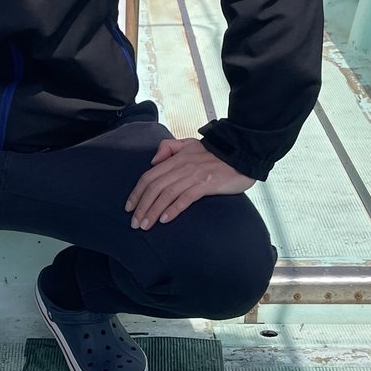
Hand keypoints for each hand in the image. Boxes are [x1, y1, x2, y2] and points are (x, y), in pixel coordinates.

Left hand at [125, 137, 254, 229]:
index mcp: (176, 158)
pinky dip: (173, 209)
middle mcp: (182, 166)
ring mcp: (194, 175)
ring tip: (145, 225)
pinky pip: (186, 198)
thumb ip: (169, 148)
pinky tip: (165, 219)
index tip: (129, 208)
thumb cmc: (216, 153)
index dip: (137, 192)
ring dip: (153, 211)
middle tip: (135, 224)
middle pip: (154, 187)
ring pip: (167, 194)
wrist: (242, 153)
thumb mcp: (190, 144)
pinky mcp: (207, 184)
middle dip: (141, 206)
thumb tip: (153, 161)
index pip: (149, 176)